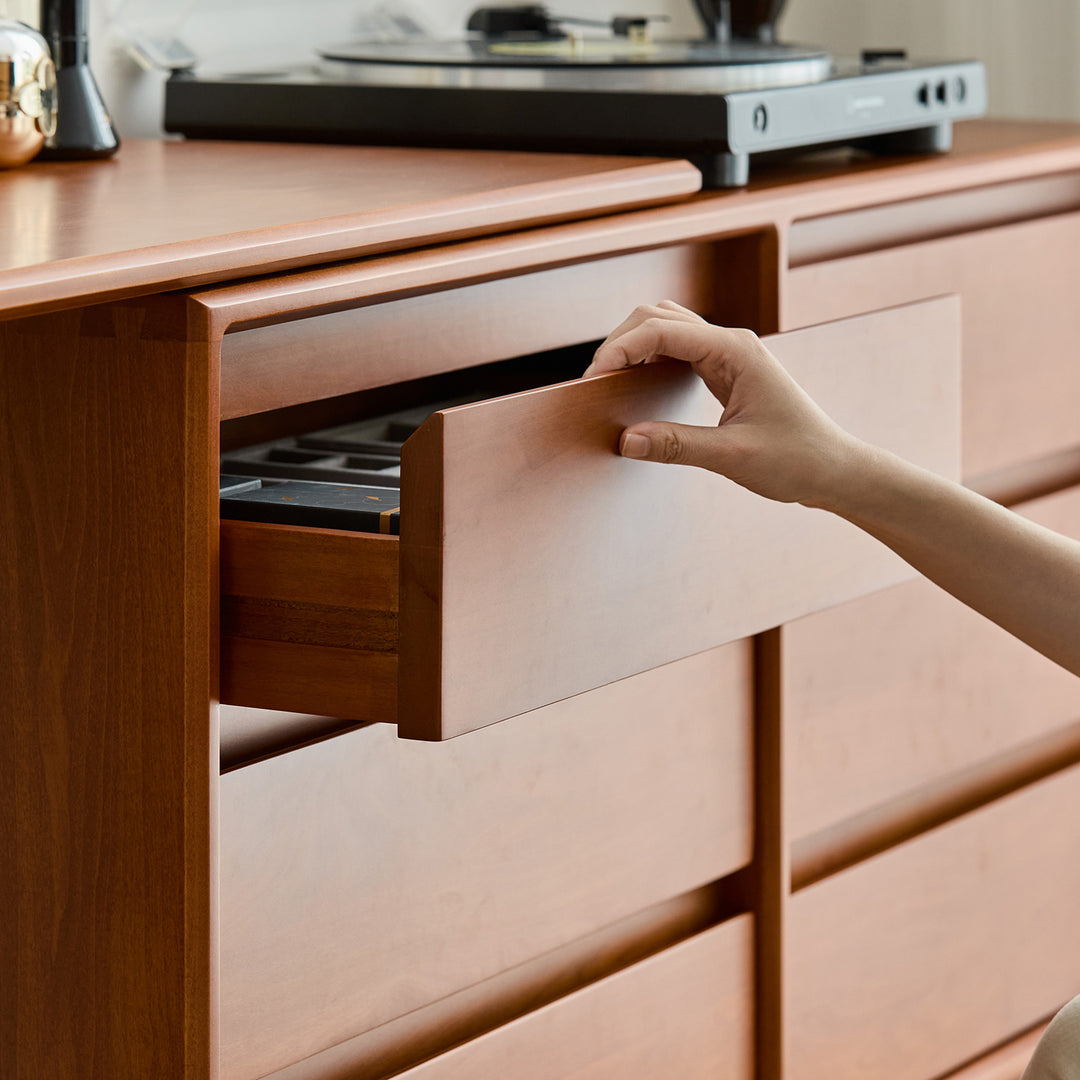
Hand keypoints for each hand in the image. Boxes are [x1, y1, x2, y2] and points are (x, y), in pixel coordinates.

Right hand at [583, 301, 863, 507]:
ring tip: (609, 380)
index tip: (594, 379)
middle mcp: (730, 343)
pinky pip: (677, 349)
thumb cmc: (796, 460)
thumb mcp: (733, 456)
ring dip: (633, 345)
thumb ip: (677, 446)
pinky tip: (635, 384)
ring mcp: (728, 354)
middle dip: (620, 341)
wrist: (833, 469)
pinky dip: (649, 358)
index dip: (621, 348)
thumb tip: (624, 440)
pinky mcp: (724, 371)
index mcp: (735, 351)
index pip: (663, 329)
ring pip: (666, 327)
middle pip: (658, 316)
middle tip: (595, 382)